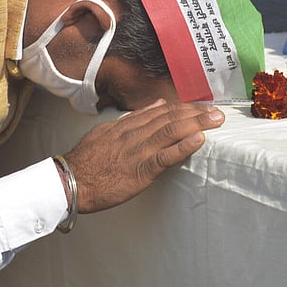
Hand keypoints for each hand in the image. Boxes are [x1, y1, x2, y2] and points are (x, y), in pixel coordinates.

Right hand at [63, 100, 224, 213]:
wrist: (69, 181)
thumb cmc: (87, 160)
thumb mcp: (108, 131)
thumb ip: (133, 119)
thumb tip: (156, 105)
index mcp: (127, 125)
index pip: (162, 111)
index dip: (185, 107)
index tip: (203, 106)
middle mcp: (135, 134)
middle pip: (170, 117)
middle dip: (196, 113)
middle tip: (218, 111)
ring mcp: (138, 151)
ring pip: (170, 131)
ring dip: (196, 123)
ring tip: (216, 120)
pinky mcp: (139, 170)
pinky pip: (164, 156)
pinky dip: (183, 146)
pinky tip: (199, 139)